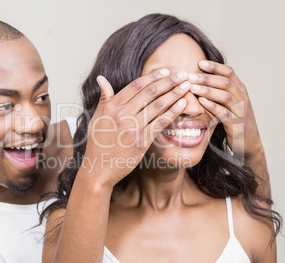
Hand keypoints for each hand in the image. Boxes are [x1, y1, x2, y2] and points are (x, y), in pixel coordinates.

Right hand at [81, 69, 189, 185]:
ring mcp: (133, 128)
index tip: (166, 71)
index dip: (153, 77)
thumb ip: (103, 98)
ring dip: (175, 93)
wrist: (99, 168)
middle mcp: (122, 115)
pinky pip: (160, 123)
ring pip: (158, 106)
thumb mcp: (97, 117)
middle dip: (169, 81)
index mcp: (112, 106)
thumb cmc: (98, 143)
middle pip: (150, 93)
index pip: (136, 86)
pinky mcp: (142, 141)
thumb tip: (101, 79)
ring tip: (187, 86)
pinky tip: (182, 104)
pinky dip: (172, 112)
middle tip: (183, 74)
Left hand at [188, 60, 262, 159]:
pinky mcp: (238, 125)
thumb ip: (219, 92)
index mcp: (241, 90)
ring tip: (192, 87)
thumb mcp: (229, 105)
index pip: (229, 72)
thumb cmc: (234, 123)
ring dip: (207, 90)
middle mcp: (243, 98)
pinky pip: (225, 113)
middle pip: (225, 82)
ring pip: (226, 96)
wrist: (248, 145)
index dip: (215, 66)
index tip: (199, 63)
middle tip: (189, 75)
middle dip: (206, 78)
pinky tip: (201, 102)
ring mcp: (242, 112)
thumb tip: (198, 80)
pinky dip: (213, 106)